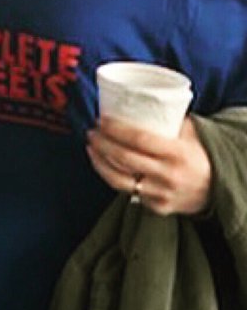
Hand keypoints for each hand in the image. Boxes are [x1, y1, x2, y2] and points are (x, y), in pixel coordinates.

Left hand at [86, 115, 211, 215]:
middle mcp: (168, 175)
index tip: (102, 120)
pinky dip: (111, 177)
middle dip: (102, 143)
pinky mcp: (155, 207)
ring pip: (118, 179)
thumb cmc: (199, 155)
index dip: (116, 130)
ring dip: (98, 162)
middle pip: (123, 158)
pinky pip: (126, 192)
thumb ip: (169, 120)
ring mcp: (160, 194)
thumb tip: (138, 102)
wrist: (218, 188)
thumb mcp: (191, 134)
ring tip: (91, 147)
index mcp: (178, 153)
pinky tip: (103, 165)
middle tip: (92, 132)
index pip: (139, 140)